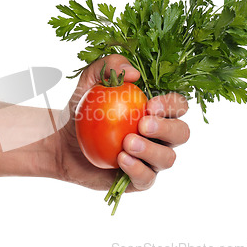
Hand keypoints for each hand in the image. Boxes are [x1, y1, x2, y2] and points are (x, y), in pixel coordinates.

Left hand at [55, 54, 189, 190]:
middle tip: (142, 125)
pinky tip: (121, 159)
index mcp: (156, 111)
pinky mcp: (138, 179)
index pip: (178, 106)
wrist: (63, 142)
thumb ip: (108, 66)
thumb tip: (133, 72)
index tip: (149, 106)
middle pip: (182, 133)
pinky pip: (147, 179)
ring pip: (168, 158)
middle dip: (167, 129)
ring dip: (151, 151)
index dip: (172, 106)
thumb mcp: (89, 82)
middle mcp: (160, 135)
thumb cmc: (83, 110)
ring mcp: (151, 159)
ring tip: (127, 143)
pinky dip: (137, 169)